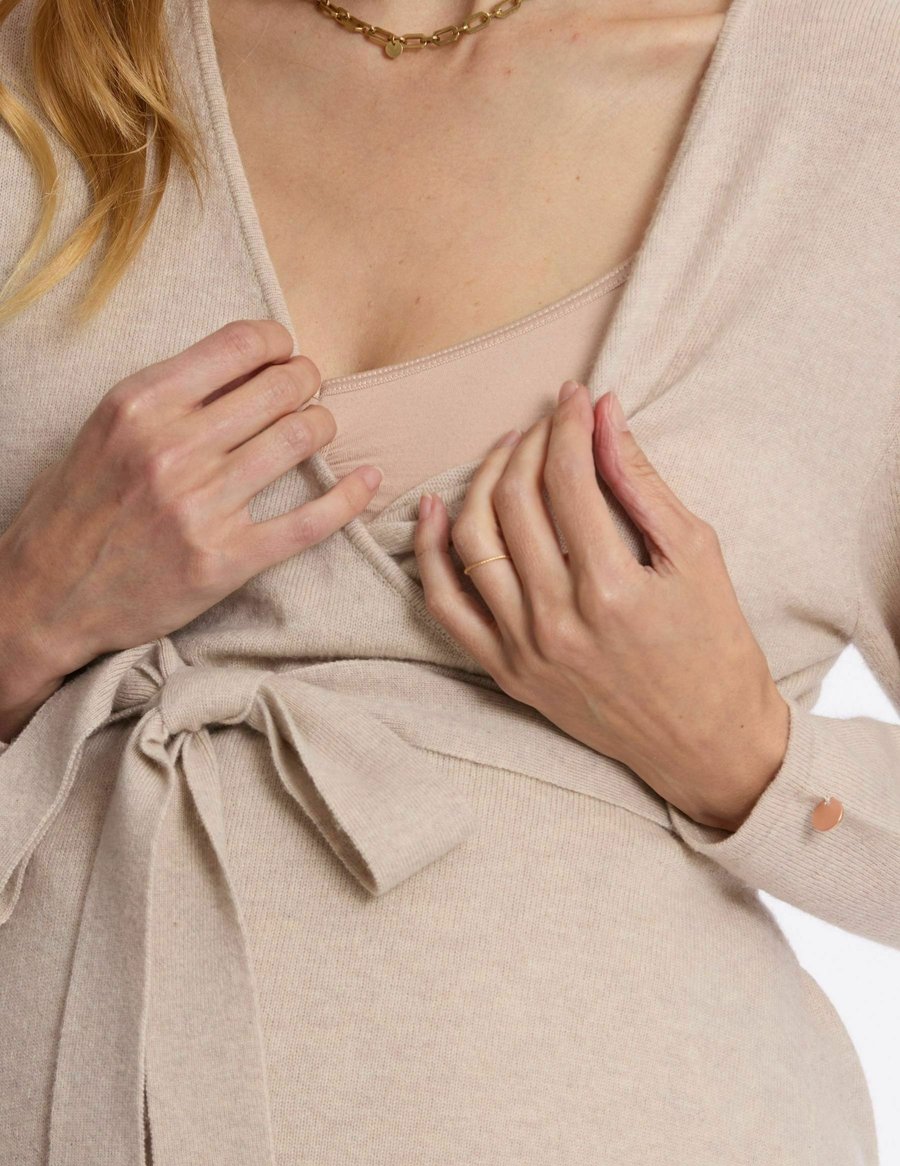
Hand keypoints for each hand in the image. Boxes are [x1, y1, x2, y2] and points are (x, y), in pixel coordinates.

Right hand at [0, 320, 382, 687]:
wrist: (48, 596)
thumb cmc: (78, 507)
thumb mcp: (108, 428)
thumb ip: (170, 395)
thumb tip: (245, 362)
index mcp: (141, 404)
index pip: (241, 344)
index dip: (279, 342)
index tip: (285, 352)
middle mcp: (174, 448)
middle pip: (281, 387)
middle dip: (307, 381)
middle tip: (309, 389)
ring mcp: (203, 506)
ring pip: (300, 439)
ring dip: (324, 425)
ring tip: (319, 427)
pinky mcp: (226, 559)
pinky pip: (311, 520)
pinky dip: (350, 496)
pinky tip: (368, 481)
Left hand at [413, 381, 789, 831]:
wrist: (705, 743)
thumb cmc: (715, 646)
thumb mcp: (696, 555)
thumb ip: (640, 482)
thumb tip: (604, 413)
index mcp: (610, 588)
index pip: (568, 478)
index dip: (568, 423)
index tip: (575, 396)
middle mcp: (555, 619)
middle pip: (515, 501)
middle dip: (528, 443)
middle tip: (547, 420)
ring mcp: (523, 649)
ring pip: (472, 542)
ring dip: (483, 482)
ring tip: (506, 452)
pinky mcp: (505, 672)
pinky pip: (446, 606)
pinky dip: (431, 553)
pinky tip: (436, 509)